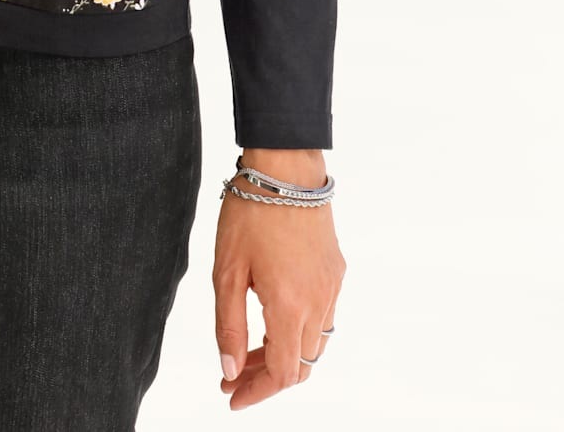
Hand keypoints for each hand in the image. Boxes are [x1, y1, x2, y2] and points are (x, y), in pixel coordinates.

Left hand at [213, 149, 344, 410]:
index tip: (231, 396)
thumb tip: (229, 370)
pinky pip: (323, 317)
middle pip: (301, 365)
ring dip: (285, 355)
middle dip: (266, 377)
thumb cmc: (250, 212)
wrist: (286, 167)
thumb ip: (228, 325)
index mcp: (290, 305)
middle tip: (233, 374)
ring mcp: (332, 287)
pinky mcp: (336, 272)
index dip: (257, 392)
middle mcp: (318, 302)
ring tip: (249, 349)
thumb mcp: (226, 270)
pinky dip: (299, 330)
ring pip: (315, 345)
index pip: (282, 374)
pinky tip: (273, 318)